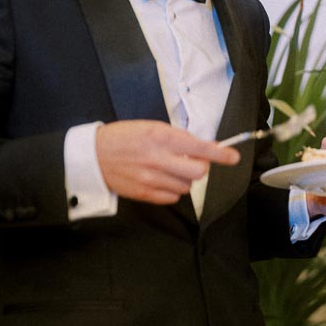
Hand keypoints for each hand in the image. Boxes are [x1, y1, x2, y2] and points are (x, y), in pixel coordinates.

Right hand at [96, 120, 239, 204]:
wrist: (93, 156)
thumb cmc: (123, 138)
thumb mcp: (150, 127)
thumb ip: (175, 138)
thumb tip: (200, 147)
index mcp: (161, 137)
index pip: (199, 147)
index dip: (220, 154)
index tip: (232, 157)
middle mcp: (158, 158)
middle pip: (198, 172)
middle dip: (200, 168)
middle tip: (191, 162)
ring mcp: (151, 178)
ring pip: (187, 186)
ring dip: (185, 179)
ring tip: (169, 170)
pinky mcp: (145, 194)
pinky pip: (173, 197)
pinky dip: (173, 190)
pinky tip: (161, 180)